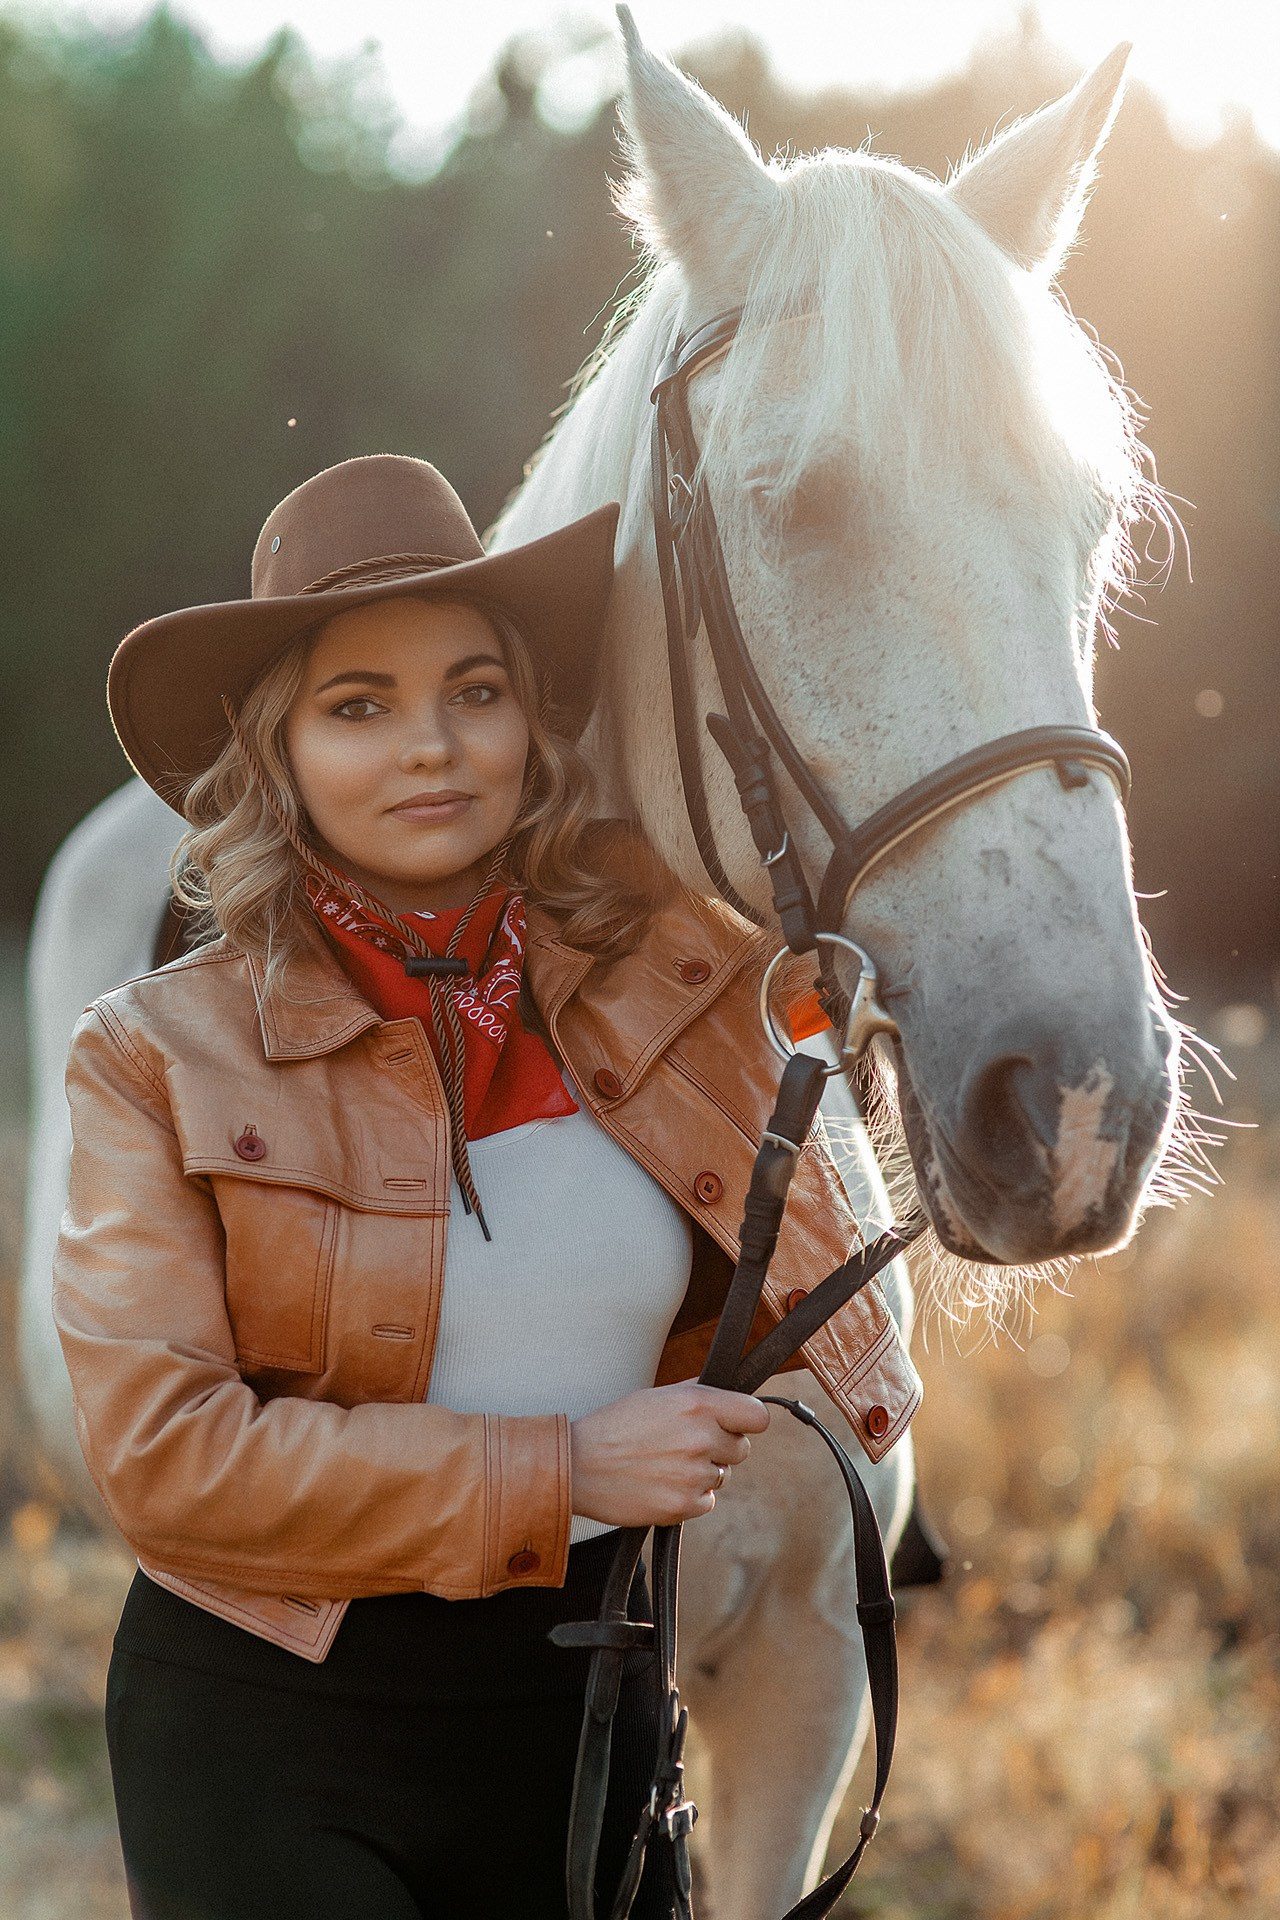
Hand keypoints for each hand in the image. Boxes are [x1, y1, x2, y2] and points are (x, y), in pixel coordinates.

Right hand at [570, 1381, 769, 1527]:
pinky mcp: (683, 1506)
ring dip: (702, 1472)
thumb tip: (729, 1393)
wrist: (578, 1466)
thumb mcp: (655, 1396)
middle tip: (687, 1445)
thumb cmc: (614, 1427)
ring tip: (666, 1464)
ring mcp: (693, 1475)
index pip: (757, 1416)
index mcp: (697, 1404)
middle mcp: (700, 1438)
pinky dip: (689, 1496)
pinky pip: (706, 1502)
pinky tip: (662, 1484)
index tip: (738, 1424)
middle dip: (721, 1448)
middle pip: (741, 1449)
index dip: (748, 1421)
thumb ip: (696, 1394)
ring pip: (722, 1476)